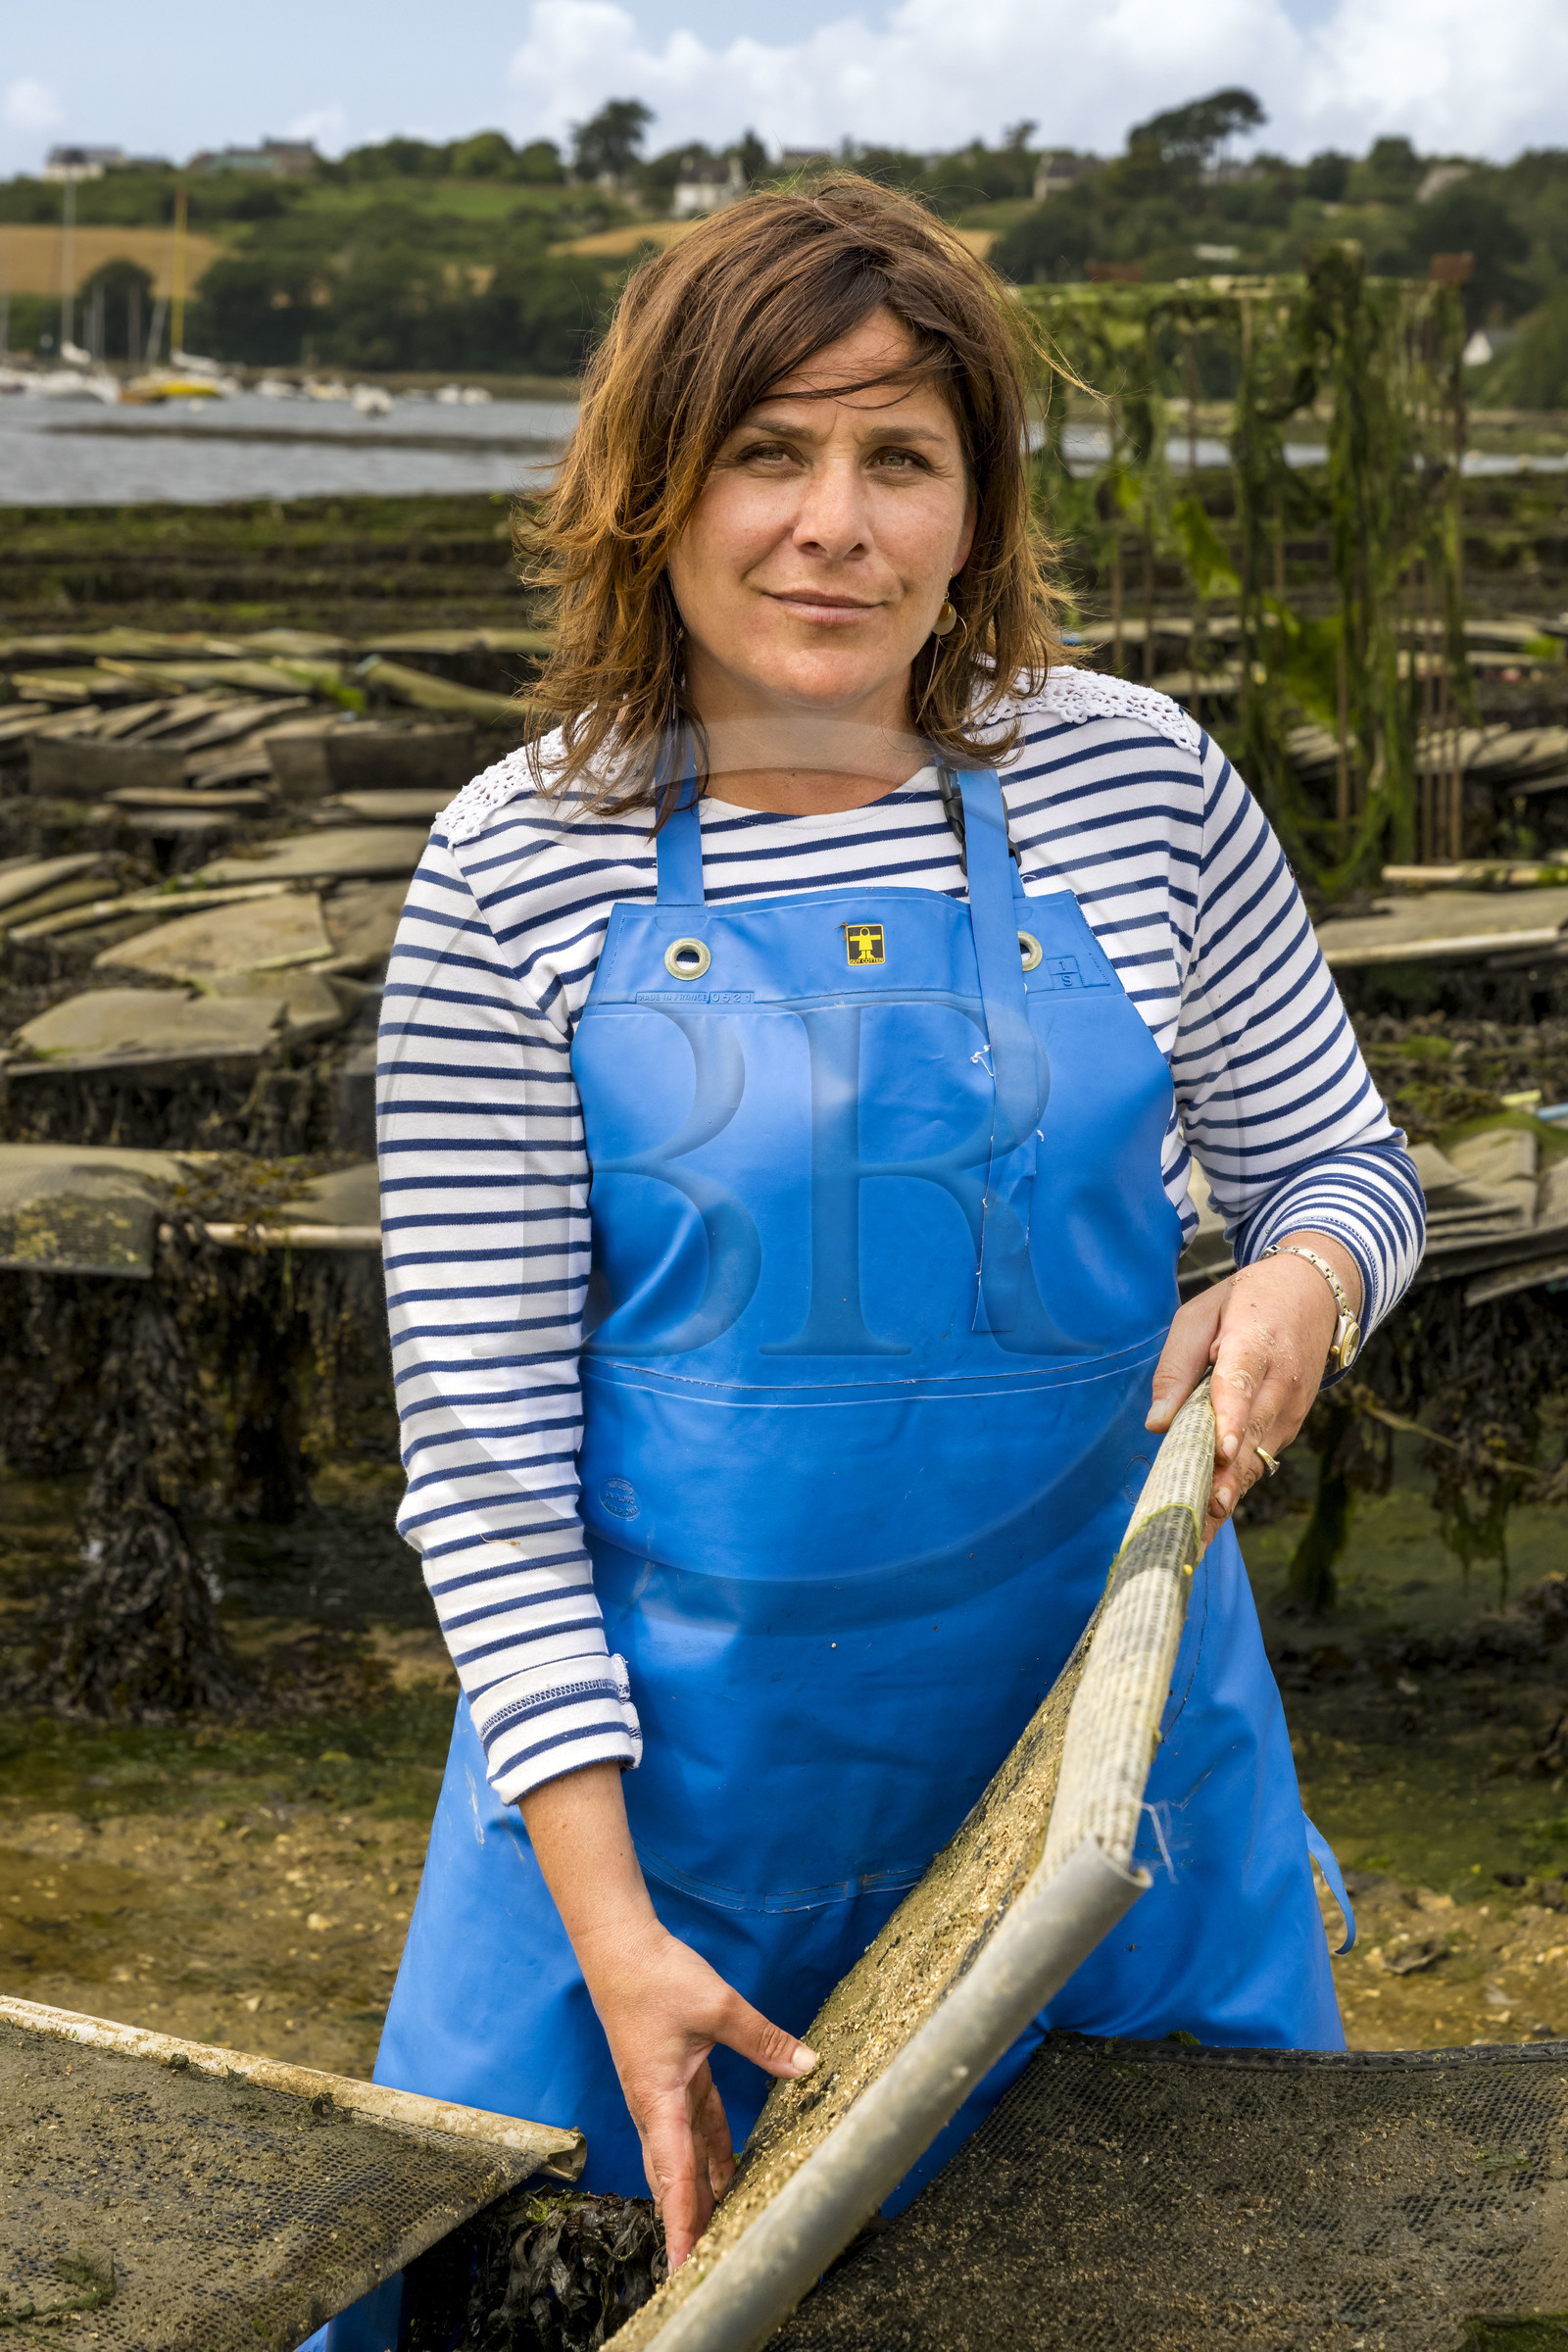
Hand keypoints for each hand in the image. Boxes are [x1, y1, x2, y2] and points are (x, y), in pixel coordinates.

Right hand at [574, 1912, 816, 2268]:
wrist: (619, 1947)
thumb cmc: (657, 1977)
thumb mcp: (718, 2007)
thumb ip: (763, 2040)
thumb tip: (808, 2066)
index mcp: (658, 2099)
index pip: (674, 2174)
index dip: (682, 2223)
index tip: (686, 2265)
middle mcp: (655, 2108)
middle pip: (674, 2178)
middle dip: (690, 2223)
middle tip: (706, 2268)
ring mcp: (661, 2096)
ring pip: (683, 2157)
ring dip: (702, 2192)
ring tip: (727, 2231)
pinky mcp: (671, 2080)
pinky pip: (694, 2128)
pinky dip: (711, 2153)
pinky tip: (731, 2173)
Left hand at [1144, 1230, 1361, 1548]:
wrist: (1316, 1292)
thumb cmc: (1248, 1300)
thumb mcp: (1201, 1313)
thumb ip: (1177, 1365)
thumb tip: (1158, 1423)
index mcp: (1255, 1342)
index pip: (1240, 1384)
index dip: (1231, 1419)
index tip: (1221, 1450)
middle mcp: (1280, 1382)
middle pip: (1248, 1437)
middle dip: (1220, 1481)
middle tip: (1191, 1521)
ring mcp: (1291, 1408)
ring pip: (1255, 1460)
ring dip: (1226, 1497)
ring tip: (1194, 1539)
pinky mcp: (1290, 1425)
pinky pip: (1259, 1461)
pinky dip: (1234, 1488)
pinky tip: (1208, 1522)